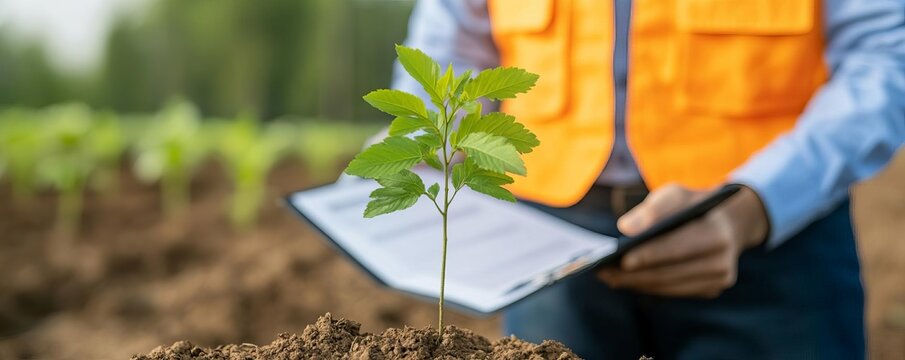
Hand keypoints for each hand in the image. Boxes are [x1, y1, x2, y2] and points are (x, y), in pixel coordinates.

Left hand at [597, 184, 769, 297]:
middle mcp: (722, 262)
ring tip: (607, 277)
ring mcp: (718, 280)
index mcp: (718, 233)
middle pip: (669, 272)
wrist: (729, 223)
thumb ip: (652, 209)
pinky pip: (672, 290)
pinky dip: (648, 285)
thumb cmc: (694, 204)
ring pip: (668, 285)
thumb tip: (625, 228)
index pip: (677, 247)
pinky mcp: (710, 290)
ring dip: (636, 283)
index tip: (622, 259)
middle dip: (634, 274)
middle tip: (602, 271)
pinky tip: (626, 280)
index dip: (649, 255)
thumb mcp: (676, 194)